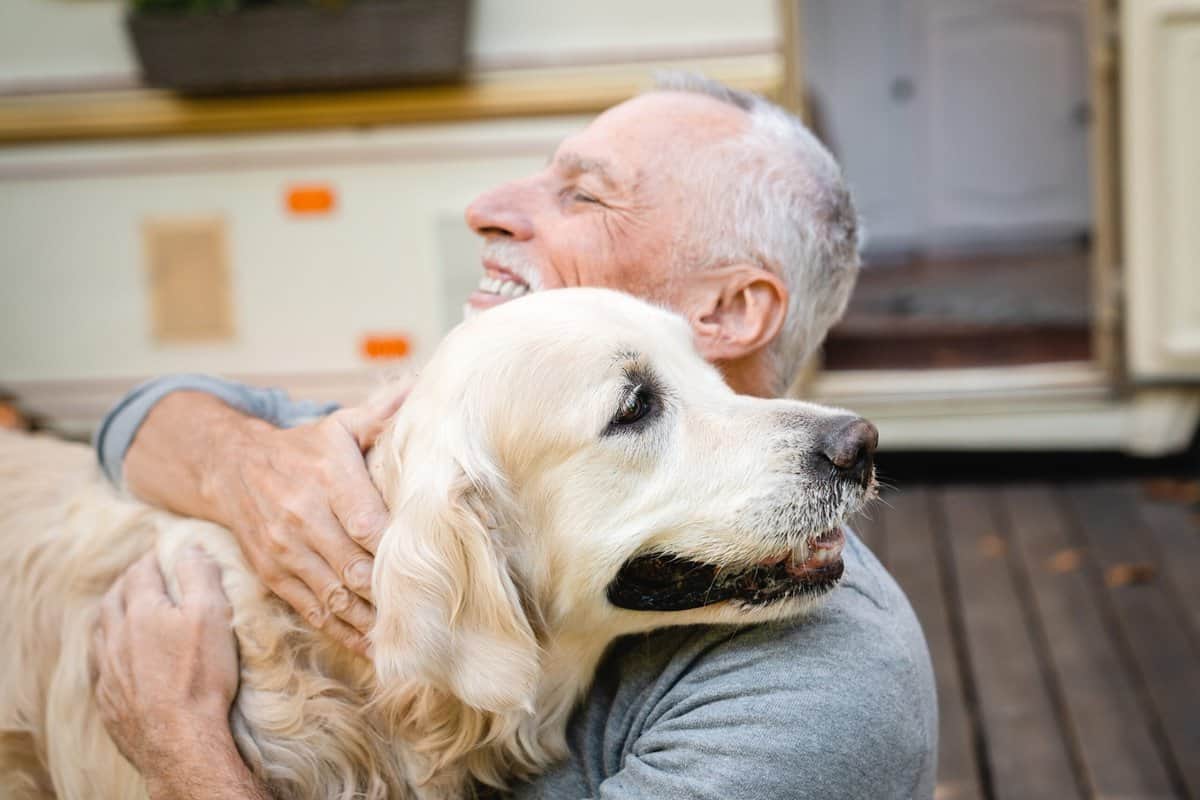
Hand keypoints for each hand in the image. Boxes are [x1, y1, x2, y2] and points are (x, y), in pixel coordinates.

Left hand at [91, 550, 241, 790]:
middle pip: (115, 597)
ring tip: (126, 608)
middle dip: (130, 581)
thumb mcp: (212, 616)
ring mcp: (107, 669)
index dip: (155, 557)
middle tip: (145, 575)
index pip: (142, 571)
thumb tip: (189, 547)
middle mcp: (116, 636)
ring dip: (113, 612)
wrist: (180, 740)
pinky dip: (108, 647)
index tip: (166, 552)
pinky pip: (100, 662)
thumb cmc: (201, 676)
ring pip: (102, 629)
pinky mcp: (108, 697)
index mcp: (142, 611)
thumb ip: (199, 575)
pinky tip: (118, 653)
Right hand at [204, 388, 406, 654]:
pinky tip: (372, 648)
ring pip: (334, 595)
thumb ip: (384, 413)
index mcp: (328, 475)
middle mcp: (304, 515)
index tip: (429, 568)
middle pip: (353, 566)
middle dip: (389, 595)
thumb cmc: (302, 448)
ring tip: (407, 643)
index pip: (366, 522)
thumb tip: (424, 387)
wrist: (230, 467)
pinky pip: (312, 610)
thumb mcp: (340, 424)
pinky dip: (342, 633)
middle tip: (430, 618)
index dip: (395, 549)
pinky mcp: (274, 574)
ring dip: (370, 622)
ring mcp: (286, 549)